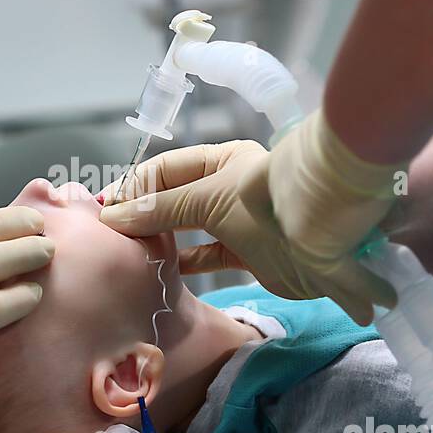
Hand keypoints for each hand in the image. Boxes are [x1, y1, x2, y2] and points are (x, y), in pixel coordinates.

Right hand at [100, 135, 395, 323]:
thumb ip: (162, 209)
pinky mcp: (250, 255)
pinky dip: (184, 263)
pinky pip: (207, 257)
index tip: (105, 212)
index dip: (133, 188)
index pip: (165, 170)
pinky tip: (161, 272)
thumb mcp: (209, 199)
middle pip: (174, 199)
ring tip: (129, 254)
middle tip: (109, 236)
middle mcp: (227, 188)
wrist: (327, 237)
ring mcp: (239, 223)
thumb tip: (115, 218)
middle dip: (143, 215)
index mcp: (221, 161)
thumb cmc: (267, 204)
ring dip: (161, 240)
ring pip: (189, 229)